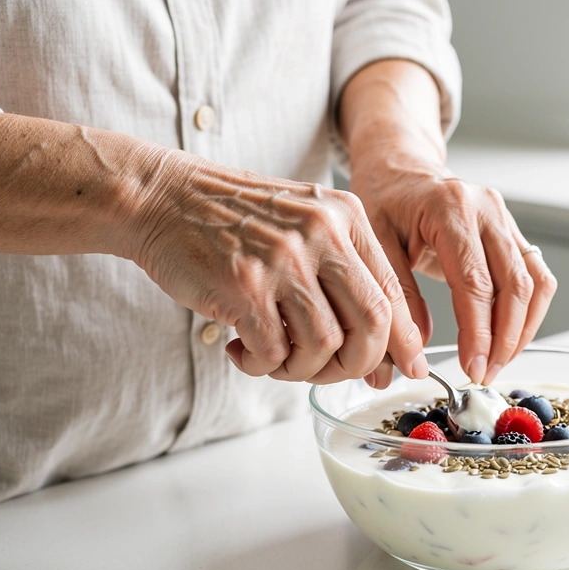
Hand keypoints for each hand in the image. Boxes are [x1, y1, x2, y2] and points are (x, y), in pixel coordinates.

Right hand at [124, 150, 426, 383]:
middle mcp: (321, 232)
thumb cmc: (233, 221)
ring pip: (324, 345)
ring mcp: (283, 258)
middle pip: (371, 324)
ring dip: (301, 370)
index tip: (408, 369)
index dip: (403, 341)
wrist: (161, 197)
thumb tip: (383, 344)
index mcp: (345, 216)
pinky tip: (242, 352)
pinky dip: (262, 366)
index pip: (393, 292)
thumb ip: (343, 270)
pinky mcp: (244, 285)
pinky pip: (276, 352)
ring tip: (274, 359)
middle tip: (326, 372)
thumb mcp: (304, 223)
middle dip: (356, 364)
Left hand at [348, 154, 556, 386]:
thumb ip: (395, 300)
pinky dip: (529, 312)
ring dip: (522, 329)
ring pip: (535, 283)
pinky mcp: (514, 231)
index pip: (476, 282)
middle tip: (485, 373)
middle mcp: (486, 209)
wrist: (401, 170)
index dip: (479, 332)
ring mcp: (506, 218)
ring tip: (499, 362)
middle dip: (504, 339)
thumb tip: (412, 355)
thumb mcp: (373, 246)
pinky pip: (536, 276)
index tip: (473, 366)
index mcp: (450, 208)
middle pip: (515, 285)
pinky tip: (509, 337)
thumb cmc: (384, 202)